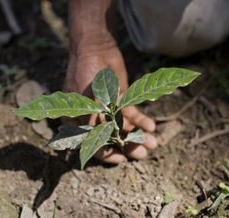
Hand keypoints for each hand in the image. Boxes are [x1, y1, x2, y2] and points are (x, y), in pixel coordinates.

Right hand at [63, 44, 157, 163]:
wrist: (96, 47)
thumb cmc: (84, 73)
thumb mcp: (87, 101)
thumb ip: (94, 122)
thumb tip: (100, 147)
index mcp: (75, 122)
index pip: (91, 144)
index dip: (106, 154)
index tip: (121, 159)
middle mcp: (91, 119)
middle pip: (111, 138)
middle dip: (127, 146)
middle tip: (142, 154)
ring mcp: (107, 110)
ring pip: (123, 128)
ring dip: (137, 136)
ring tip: (153, 143)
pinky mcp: (120, 101)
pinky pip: (131, 114)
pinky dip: (141, 121)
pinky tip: (151, 126)